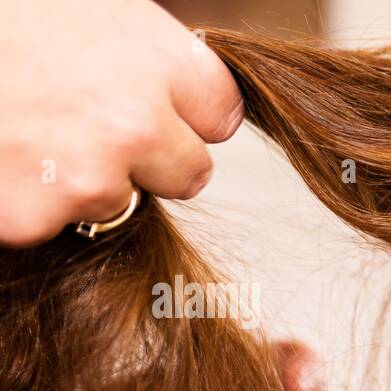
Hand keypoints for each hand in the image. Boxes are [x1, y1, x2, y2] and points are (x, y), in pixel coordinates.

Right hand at [0, 0, 242, 246]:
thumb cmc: (1, 13)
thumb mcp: (80, 5)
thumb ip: (141, 53)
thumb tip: (178, 94)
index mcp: (155, 58)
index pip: (220, 114)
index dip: (184, 110)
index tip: (153, 100)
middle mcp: (135, 123)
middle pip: (190, 173)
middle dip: (148, 157)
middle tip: (82, 120)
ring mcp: (85, 176)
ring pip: (116, 201)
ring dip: (78, 177)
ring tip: (20, 123)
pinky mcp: (31, 216)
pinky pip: (51, 222)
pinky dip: (23, 198)